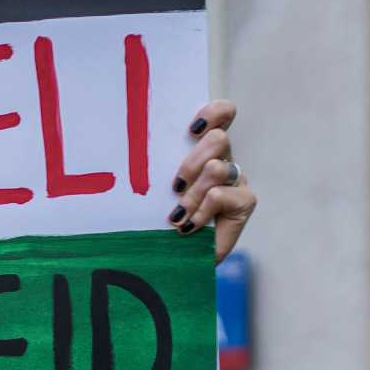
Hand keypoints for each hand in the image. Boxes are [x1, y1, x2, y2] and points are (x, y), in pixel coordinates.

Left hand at [168, 100, 256, 261]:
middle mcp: (223, 160)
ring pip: (217, 168)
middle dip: (191, 162)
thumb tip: (125, 149)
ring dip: (193, 192)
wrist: (178, 256)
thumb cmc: (160, 219)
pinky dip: (201, 211)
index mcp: (203, 149)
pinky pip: (222, 195)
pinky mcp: (245, 201)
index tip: (191, 129)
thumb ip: (152, 168)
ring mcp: (236, 180)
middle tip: (174, 186)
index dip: (213, 113)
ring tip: (177, 213)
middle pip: (218, 139)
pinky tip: (189, 225)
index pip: (223, 114)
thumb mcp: (152, 190)